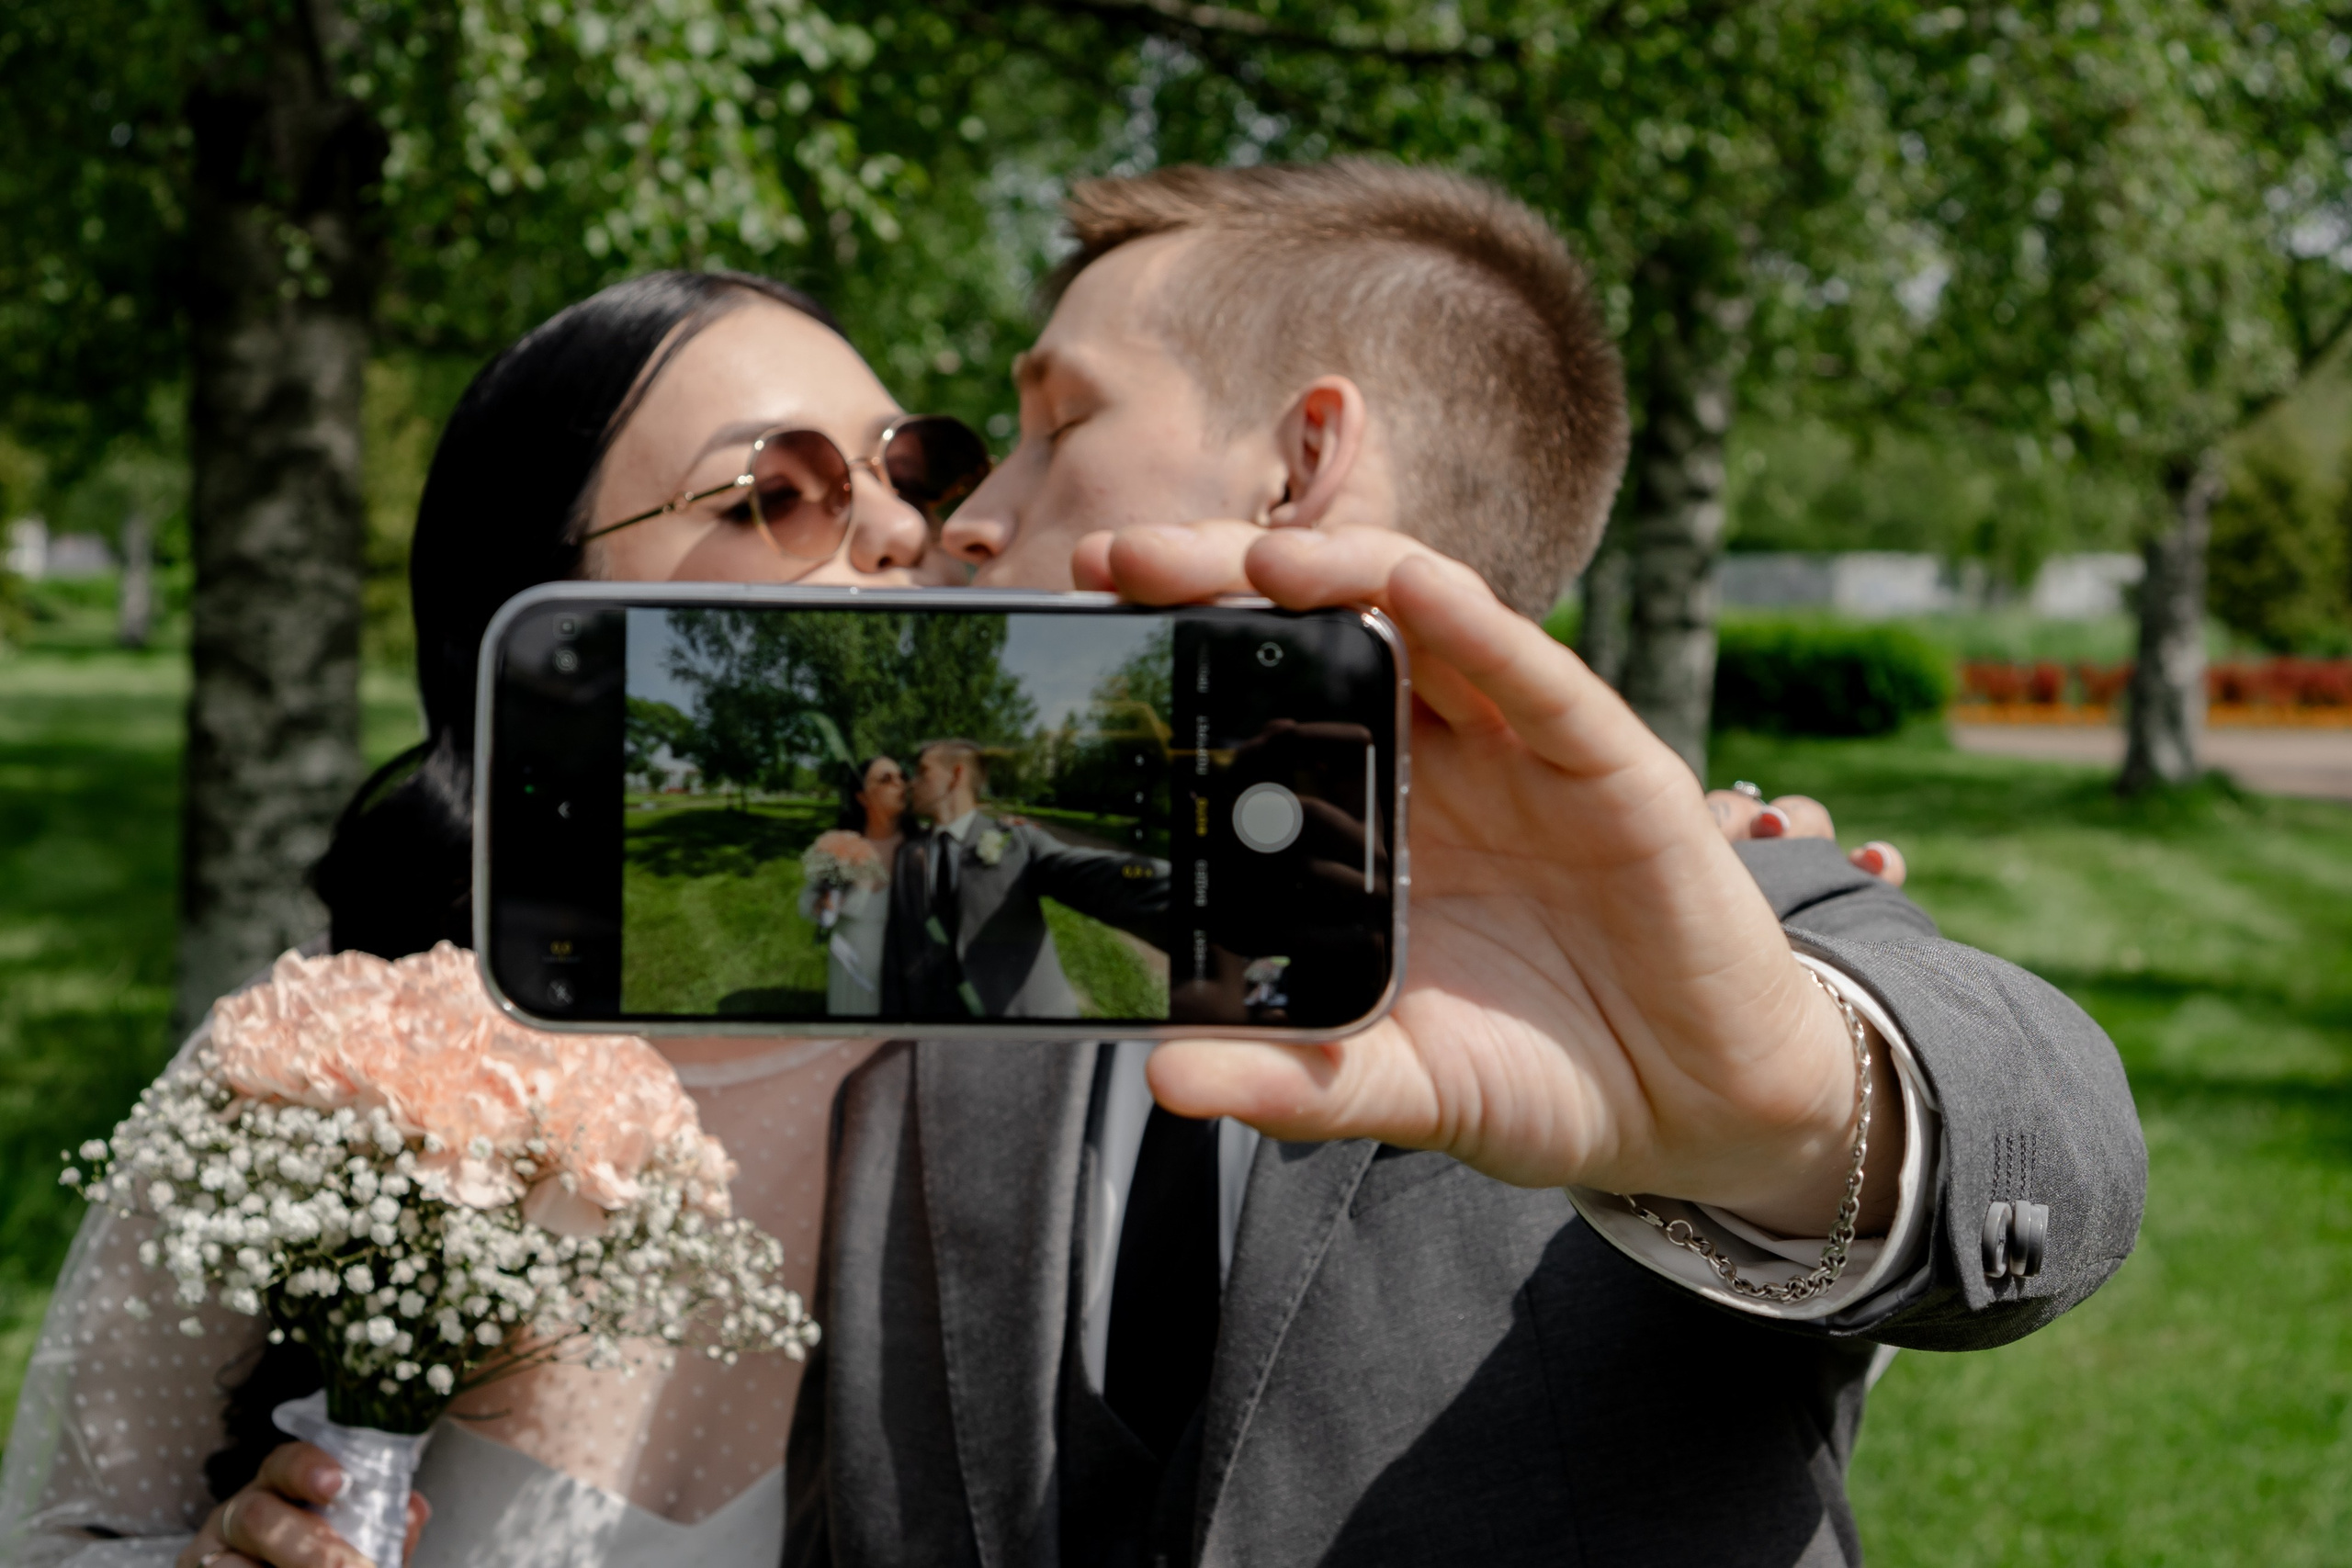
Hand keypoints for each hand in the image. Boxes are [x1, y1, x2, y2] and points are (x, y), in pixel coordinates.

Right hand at [179, 1441, 429, 1567]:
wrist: (285, 1567)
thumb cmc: (320, 1555)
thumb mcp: (355, 1539)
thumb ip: (383, 1526)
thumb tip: (413, 1510)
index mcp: (281, 1488)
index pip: (286, 1462)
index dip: (309, 1468)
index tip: (339, 1484)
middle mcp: (239, 1513)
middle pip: (257, 1515)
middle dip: (307, 1546)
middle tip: (348, 1564)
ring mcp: (210, 1551)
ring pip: (232, 1562)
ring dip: (284, 1567)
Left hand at [1088, 521, 1902, 1235]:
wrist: (1696, 1113)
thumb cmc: (1541, 1078)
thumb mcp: (1400, 1089)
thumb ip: (1295, 1084)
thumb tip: (1166, 1079)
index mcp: (1371, 821)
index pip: (1262, 709)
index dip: (1182, 665)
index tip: (1081, 639)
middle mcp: (1437, 763)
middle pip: (1321, 635)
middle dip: (1221, 586)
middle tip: (1117, 561)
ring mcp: (1521, 754)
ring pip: (1420, 619)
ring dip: (1337, 573)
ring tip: (1252, 560)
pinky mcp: (1610, 766)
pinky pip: (1534, 676)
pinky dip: (1474, 622)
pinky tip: (1408, 590)